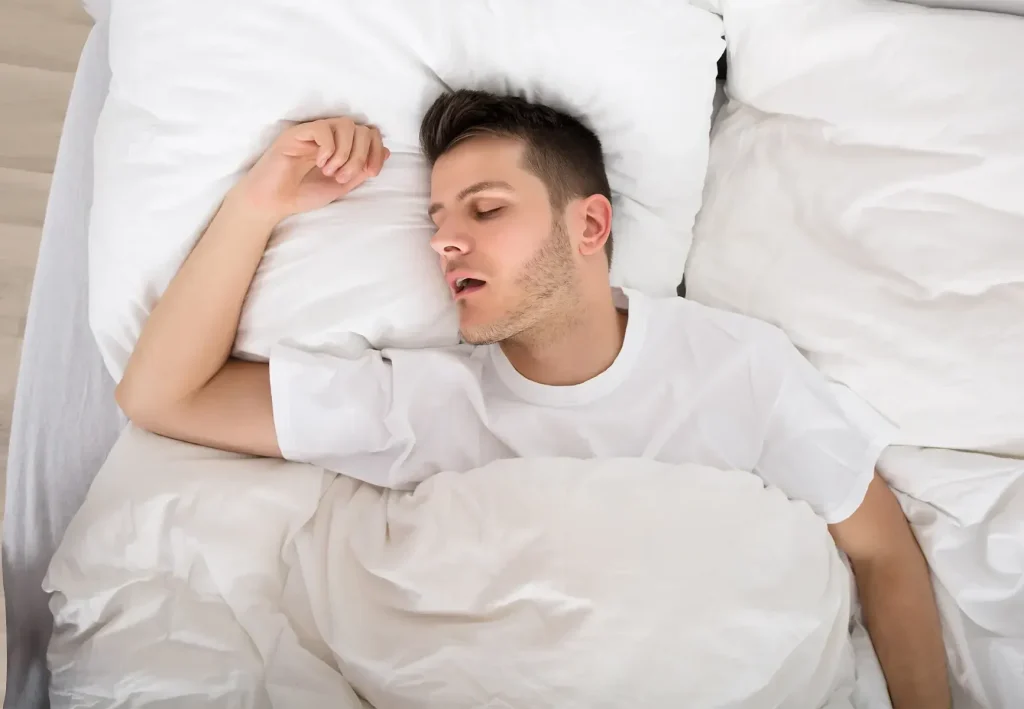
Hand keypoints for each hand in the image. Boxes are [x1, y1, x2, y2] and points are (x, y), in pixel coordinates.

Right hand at [236, 117, 389, 220]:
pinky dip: (328, 148)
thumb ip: (361, 170)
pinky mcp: (296, 133)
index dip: (376, 150)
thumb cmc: (303, 194)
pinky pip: (322, 128)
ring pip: (345, 125)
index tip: (372, 173)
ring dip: (345, 153)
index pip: (369, 133)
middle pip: (360, 128)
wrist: (273, 202)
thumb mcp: (341, 185)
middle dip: (359, 156)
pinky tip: (320, 163)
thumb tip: (386, 152)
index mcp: (341, 146)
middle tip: (343, 176)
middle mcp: (328, 136)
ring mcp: (312, 133)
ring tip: (331, 172)